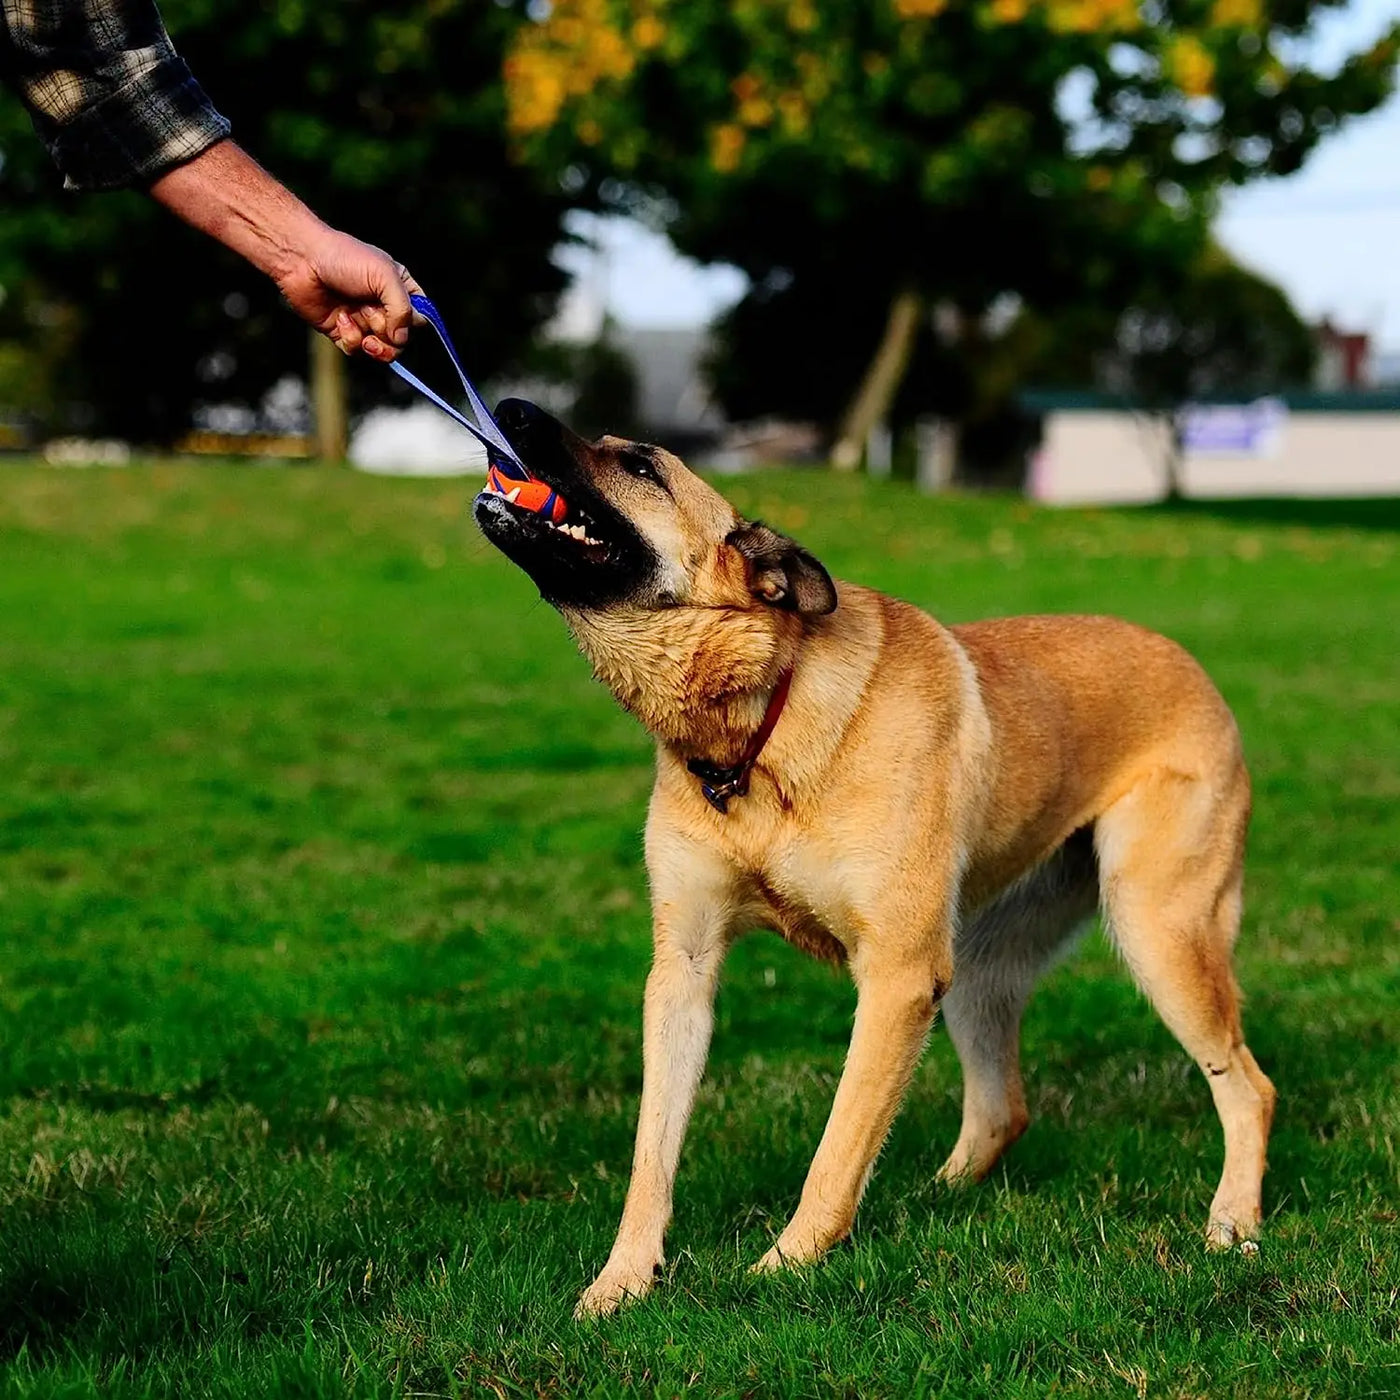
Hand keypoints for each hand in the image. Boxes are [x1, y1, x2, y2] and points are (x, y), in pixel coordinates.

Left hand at [150, 142, 423, 361]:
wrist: (302, 260)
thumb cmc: (345, 259)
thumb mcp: (384, 276)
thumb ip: (402, 308)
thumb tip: (401, 340)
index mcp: (400, 289)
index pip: (420, 318)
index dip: (412, 323)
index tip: (402, 318)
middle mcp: (384, 307)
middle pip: (402, 340)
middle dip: (389, 334)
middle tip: (375, 324)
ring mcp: (364, 321)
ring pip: (382, 351)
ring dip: (372, 344)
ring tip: (359, 330)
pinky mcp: (344, 333)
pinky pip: (356, 351)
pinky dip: (350, 339)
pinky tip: (340, 320)